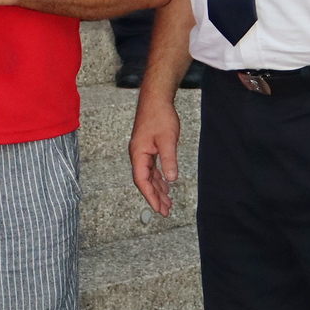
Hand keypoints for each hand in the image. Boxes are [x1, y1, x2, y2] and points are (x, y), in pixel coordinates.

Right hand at [129, 95, 180, 216]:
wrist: (156, 99)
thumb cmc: (159, 116)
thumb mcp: (168, 140)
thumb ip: (169, 160)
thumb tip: (171, 179)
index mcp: (138, 154)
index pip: (142, 181)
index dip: (150, 196)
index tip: (159, 209)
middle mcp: (137, 155)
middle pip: (145, 181)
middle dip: (155, 197)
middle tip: (165, 211)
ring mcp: (142, 151)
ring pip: (149, 176)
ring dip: (158, 189)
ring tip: (167, 202)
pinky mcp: (148, 147)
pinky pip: (152, 168)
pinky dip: (159, 178)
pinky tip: (166, 184)